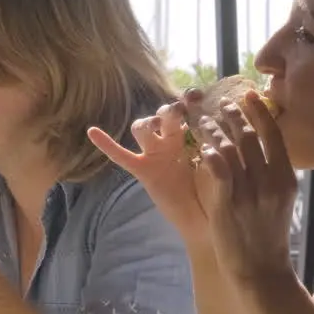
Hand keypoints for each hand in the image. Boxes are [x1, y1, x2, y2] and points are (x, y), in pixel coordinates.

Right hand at [88, 100, 216, 245]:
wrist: (206, 218)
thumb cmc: (217, 189)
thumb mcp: (220, 163)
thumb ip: (217, 145)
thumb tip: (221, 129)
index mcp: (191, 134)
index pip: (186, 110)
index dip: (188, 99)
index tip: (196, 95)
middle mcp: (170, 140)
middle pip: (162, 115)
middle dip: (168, 110)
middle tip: (178, 112)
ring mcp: (154, 154)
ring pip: (142, 128)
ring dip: (147, 123)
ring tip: (153, 126)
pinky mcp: (142, 170)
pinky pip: (121, 156)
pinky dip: (107, 144)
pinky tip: (93, 131)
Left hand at [194, 92, 299, 284]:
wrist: (262, 271)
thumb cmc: (269, 237)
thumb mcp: (281, 202)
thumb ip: (273, 175)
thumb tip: (264, 150)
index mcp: (286, 179)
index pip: (274, 135)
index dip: (260, 112)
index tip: (248, 95)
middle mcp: (270, 181)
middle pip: (250, 137)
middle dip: (234, 115)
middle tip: (222, 103)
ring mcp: (249, 193)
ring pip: (231, 148)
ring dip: (216, 129)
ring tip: (205, 120)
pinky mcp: (227, 204)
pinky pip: (218, 169)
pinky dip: (210, 152)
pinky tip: (202, 145)